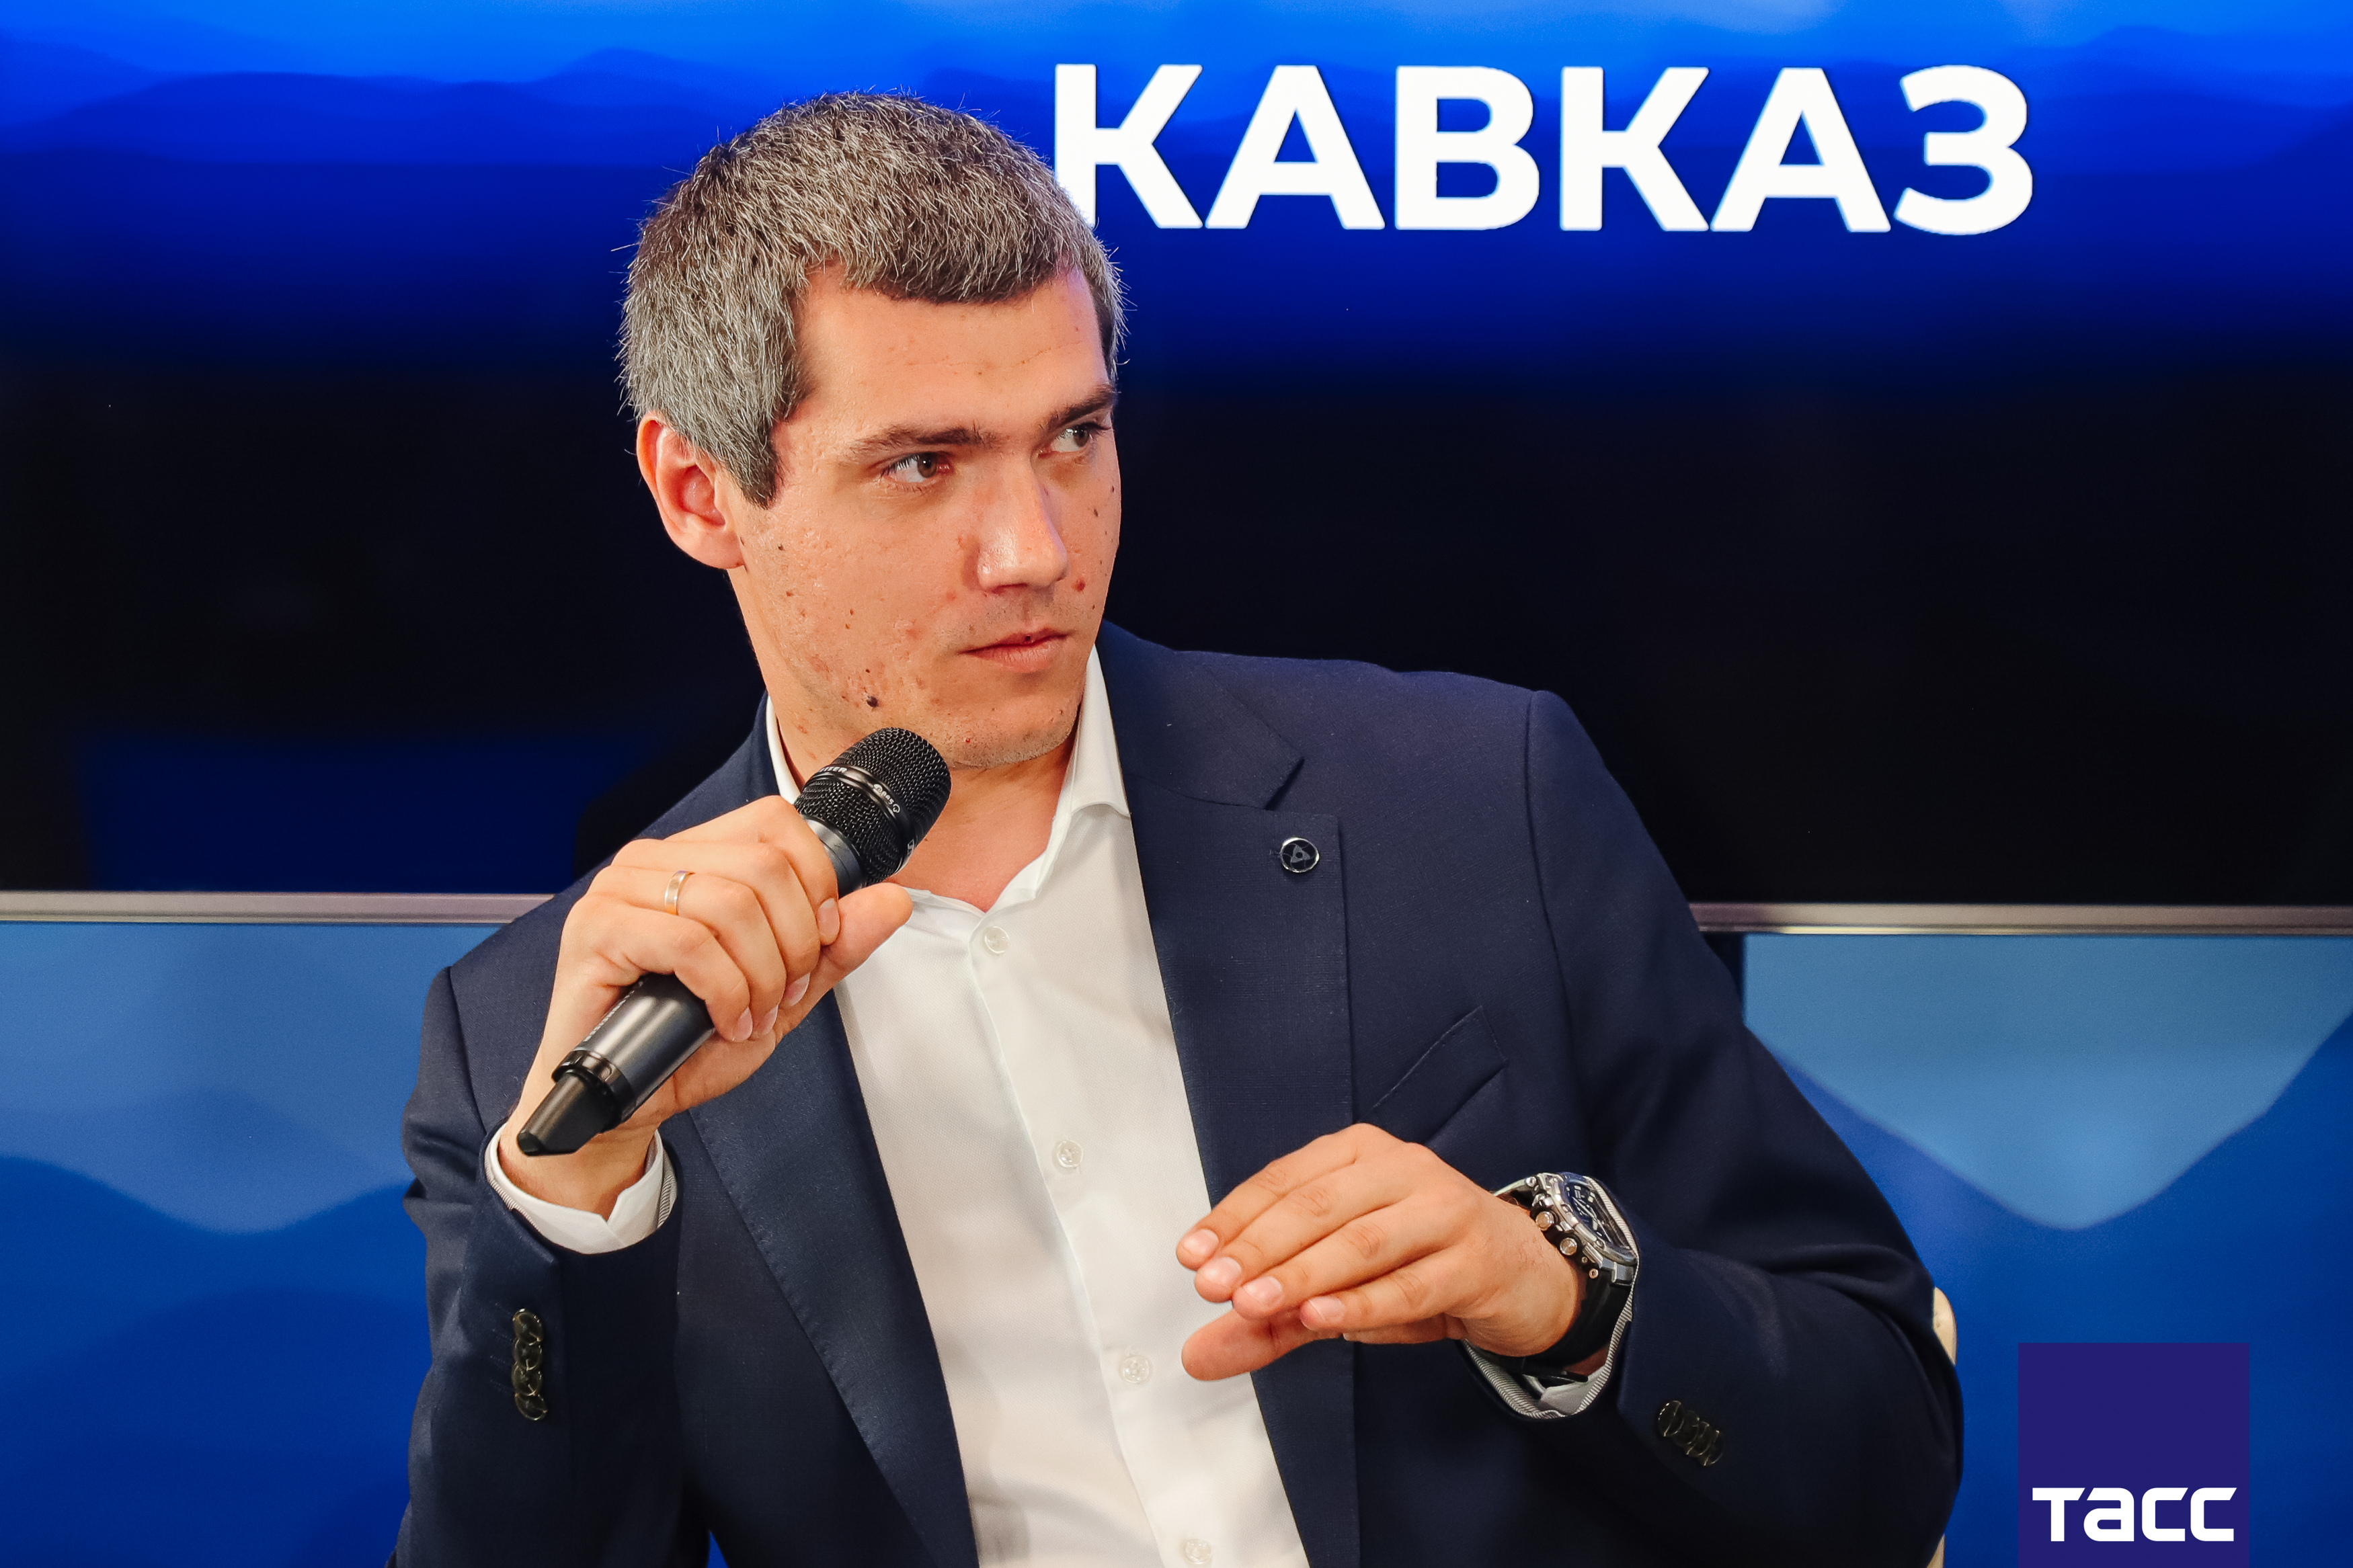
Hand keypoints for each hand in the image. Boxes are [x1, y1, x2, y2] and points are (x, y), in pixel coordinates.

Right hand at [498, 796, 912, 1213]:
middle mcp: (652, 861)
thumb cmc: (685, 1043)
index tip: (819, 940)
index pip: (776, 821)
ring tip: (752, 1014)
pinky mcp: (596, 930)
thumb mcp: (783, 991)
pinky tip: (724, 1021)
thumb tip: (894, 900)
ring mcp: (618, 890)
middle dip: (796, 942)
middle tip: (784, 993)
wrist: (623, 1103)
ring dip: (762, 975)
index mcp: (695, 856)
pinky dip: (726, 992)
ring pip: (732, 903)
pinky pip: (690, 944)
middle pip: (764, 865)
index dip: (816, 882)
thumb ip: (836, 947)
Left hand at [1175, 1124, 1590, 1380]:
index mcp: (1360, 1153)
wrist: (1521, 1275)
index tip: (1190, 1257)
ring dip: (1303, 1274)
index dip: (1234, 1218)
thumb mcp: (1338, 1285)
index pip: (1284, 1181)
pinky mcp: (1477, 1261)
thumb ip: (1269, 1316)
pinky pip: (1412, 1284)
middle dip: (1258, 1248)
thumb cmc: (1419, 1264)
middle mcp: (1403, 1168)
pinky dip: (1363, 1303)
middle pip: (1317, 1207)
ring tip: (1253, 1304)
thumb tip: (1197, 1354)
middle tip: (1212, 1287)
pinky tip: (1321, 1319)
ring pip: (1362, 1241)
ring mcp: (1445, 1210)